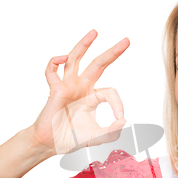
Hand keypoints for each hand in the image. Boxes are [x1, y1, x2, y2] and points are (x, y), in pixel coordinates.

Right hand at [29, 30, 128, 155]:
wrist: (49, 144)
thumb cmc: (71, 138)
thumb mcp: (97, 137)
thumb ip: (112, 132)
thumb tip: (124, 121)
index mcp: (93, 97)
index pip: (111, 91)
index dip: (118, 104)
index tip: (120, 118)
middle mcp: (82, 87)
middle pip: (98, 64)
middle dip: (112, 52)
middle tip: (127, 40)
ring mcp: (68, 86)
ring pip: (75, 59)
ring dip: (83, 45)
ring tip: (95, 32)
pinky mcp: (55, 89)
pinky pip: (52, 70)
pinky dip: (55, 61)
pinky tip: (62, 58)